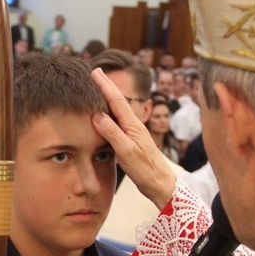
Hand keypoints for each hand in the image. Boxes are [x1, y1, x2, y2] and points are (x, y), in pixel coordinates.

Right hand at [90, 68, 176, 209]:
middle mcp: (132, 126)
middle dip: (106, 86)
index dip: (104, 85)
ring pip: (116, 111)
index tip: (95, 71)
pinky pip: (115, 123)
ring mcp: (132, 134)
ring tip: (97, 88)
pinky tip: (104, 116)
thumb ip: (112, 133)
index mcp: (132, 125)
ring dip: (106, 98)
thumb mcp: (126, 152)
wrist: (159, 184)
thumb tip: (97, 115)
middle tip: (95, 71)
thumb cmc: (145, 170)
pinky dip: (107, 115)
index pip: (116, 100)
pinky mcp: (130, 142)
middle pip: (117, 101)